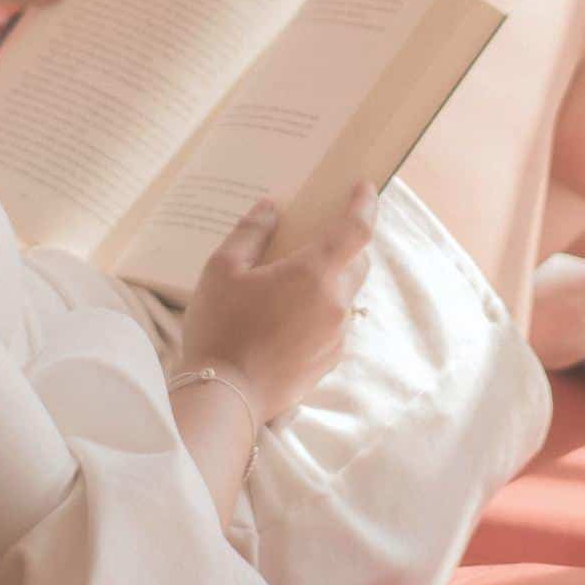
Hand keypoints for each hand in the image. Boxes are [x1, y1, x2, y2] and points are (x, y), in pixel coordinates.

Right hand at [176, 184, 379, 423]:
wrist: (224, 398)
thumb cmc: (220, 330)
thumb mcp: (222, 270)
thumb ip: (251, 232)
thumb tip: (270, 209)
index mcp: (314, 274)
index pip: (356, 229)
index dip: (365, 204)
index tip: (365, 186)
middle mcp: (336, 304)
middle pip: (356, 261)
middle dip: (344, 243)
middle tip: (316, 235)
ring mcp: (336, 336)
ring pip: (345, 295)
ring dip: (329, 280)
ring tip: (292, 280)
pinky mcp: (329, 360)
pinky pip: (334, 324)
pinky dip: (320, 311)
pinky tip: (286, 317)